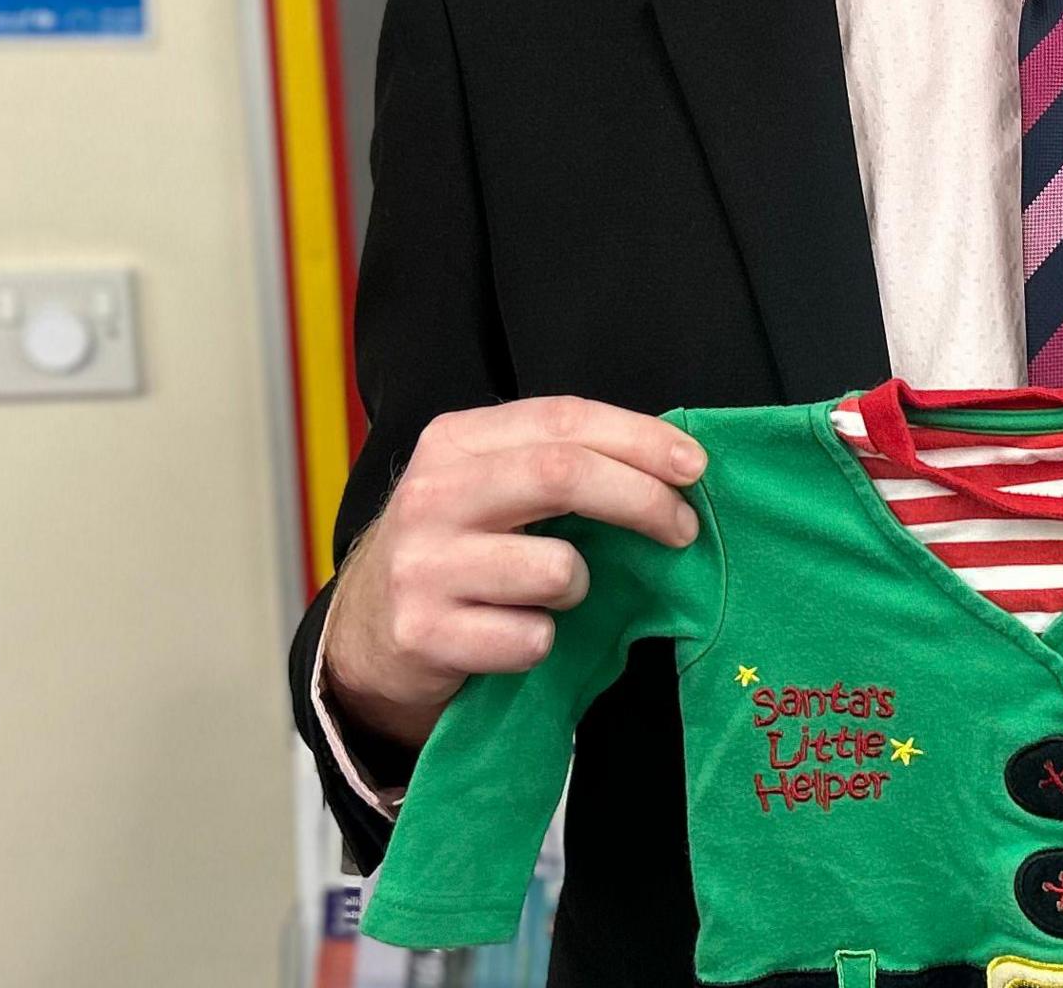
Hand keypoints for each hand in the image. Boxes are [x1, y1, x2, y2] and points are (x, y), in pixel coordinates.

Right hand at [323, 396, 704, 751]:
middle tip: (681, 528)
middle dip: (641, 499)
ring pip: (557, 569)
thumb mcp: (491, 485)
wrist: (368, 629)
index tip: (694, 466)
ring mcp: (423, 566)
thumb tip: (673, 465)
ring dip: (581, 587)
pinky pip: (531, 640)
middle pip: (562, 475)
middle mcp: (432, 494)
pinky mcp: (423, 634)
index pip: (563, 419)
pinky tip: (515, 635)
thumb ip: (560, 463)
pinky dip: (543, 643)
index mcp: (456, 440)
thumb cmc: (459, 548)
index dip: (640, 438)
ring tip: (554, 594)